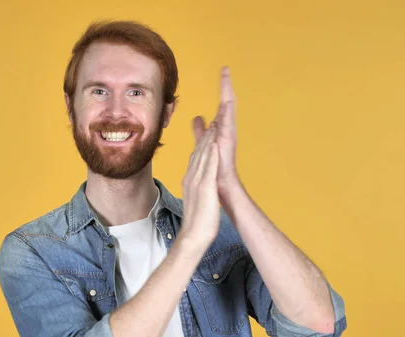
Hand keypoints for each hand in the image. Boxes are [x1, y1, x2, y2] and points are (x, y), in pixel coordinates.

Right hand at [180, 123, 219, 247]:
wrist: (193, 236)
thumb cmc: (196, 223)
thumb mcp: (195, 202)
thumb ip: (197, 192)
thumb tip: (198, 190)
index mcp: (189, 181)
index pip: (195, 159)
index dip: (201, 145)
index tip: (207, 134)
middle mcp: (191, 178)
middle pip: (198, 154)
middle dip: (205, 138)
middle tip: (211, 123)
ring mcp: (197, 182)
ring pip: (202, 157)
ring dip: (208, 141)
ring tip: (214, 127)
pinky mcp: (205, 187)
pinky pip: (208, 167)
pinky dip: (211, 155)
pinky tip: (214, 144)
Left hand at [193, 67, 238, 194]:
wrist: (221, 186)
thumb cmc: (214, 171)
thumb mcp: (203, 147)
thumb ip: (200, 132)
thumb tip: (197, 118)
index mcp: (218, 132)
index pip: (219, 109)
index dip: (219, 95)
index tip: (220, 78)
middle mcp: (225, 130)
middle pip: (225, 105)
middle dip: (225, 87)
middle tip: (225, 70)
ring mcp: (228, 134)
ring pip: (228, 108)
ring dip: (227, 91)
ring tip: (225, 73)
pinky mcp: (228, 139)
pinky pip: (228, 119)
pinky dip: (228, 107)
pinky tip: (227, 95)